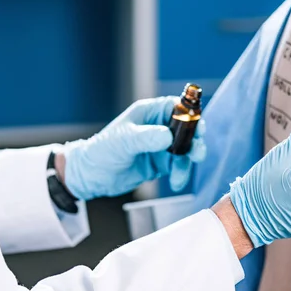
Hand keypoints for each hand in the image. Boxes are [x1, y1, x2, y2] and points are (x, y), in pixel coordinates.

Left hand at [62, 97, 206, 200]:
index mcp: (149, 113)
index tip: (199, 128)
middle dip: (195, 141)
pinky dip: (180, 174)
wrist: (91, 176)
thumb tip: (168, 136)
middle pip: (187, 129)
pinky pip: (178, 166)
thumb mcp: (123, 141)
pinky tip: (176, 182)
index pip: (177, 107)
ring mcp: (161, 146)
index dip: (191, 115)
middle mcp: (158, 127)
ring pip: (185, 150)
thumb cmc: (101, 151)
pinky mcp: (160, 163)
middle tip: (197, 153)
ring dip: (187, 163)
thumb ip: (146, 138)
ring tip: (179, 176)